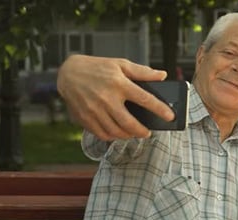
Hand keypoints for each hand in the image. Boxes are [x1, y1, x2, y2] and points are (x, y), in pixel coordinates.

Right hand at [57, 54, 174, 139]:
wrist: (68, 73)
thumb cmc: (98, 68)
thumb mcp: (121, 64)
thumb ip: (142, 72)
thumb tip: (162, 75)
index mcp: (119, 84)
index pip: (145, 99)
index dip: (160, 109)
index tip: (170, 116)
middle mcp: (107, 98)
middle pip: (129, 123)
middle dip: (142, 131)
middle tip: (148, 132)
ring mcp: (94, 110)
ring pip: (116, 132)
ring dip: (128, 135)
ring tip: (134, 132)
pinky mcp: (85, 118)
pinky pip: (102, 134)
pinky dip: (113, 136)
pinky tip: (118, 133)